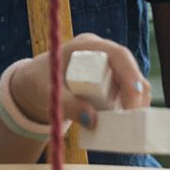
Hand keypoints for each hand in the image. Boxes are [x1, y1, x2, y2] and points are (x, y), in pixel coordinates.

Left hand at [8, 33, 150, 129]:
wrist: (32, 85)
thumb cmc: (38, 83)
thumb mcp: (48, 93)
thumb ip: (66, 105)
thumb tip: (92, 121)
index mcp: (87, 46)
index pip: (118, 55)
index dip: (131, 74)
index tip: (134, 98)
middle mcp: (101, 53)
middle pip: (130, 69)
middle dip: (136, 93)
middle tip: (134, 118)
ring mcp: (107, 67)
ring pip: (132, 82)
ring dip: (135, 102)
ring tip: (130, 123)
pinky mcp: (109, 82)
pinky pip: (126, 92)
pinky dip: (128, 106)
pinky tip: (123, 121)